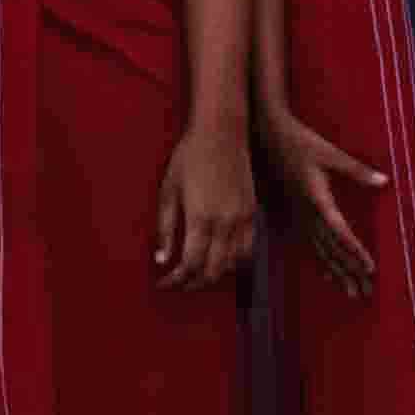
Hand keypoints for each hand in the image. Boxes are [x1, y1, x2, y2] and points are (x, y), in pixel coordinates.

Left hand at [155, 115, 259, 291]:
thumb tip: (162, 259)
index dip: (175, 281)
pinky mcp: (253, 212)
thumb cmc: (190, 155)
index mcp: (201, 217)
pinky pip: (248, 249)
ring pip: (232, 265)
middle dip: (193, 284)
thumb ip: (166, 228)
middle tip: (178, 282)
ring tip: (196, 273)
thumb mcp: (169, 189)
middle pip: (212, 272)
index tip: (163, 283)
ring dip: (213, 275)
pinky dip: (234, 261)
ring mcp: (243, 218)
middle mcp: (225, 222)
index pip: (190, 265)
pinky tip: (220, 258)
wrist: (222, 130)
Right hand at [255, 101, 385, 300]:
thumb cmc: (299, 142)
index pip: (341, 233)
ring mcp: (298, 216)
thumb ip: (356, 170)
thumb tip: (384, 181)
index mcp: (318, 200)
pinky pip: (307, 245)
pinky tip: (327, 276)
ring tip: (350, 292)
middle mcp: (307, 214)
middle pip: (331, 250)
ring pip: (320, 251)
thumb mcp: (330, 153)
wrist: (266, 138)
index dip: (356, 252)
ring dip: (337, 273)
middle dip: (349, 272)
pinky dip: (320, 263)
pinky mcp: (292, 215)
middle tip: (365, 293)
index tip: (371, 270)